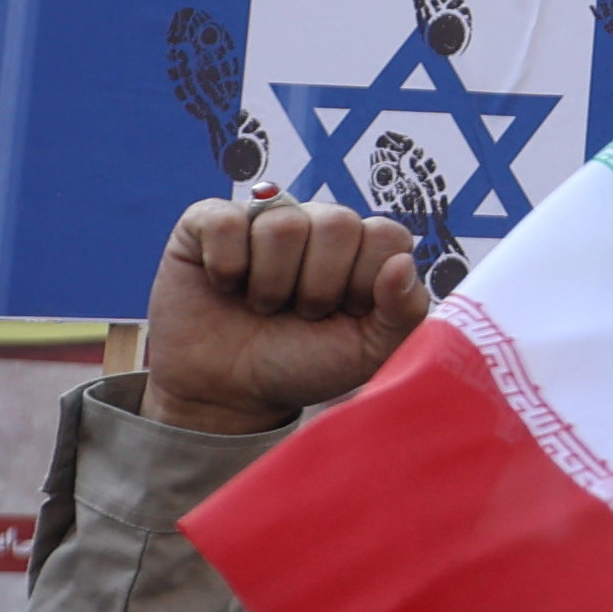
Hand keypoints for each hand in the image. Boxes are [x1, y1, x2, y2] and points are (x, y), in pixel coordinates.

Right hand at [140, 197, 425, 438]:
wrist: (228, 392)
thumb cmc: (302, 364)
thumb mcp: (369, 352)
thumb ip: (405, 311)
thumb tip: (403, 262)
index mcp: (362, 247)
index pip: (387, 235)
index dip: (364, 283)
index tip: (344, 313)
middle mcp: (316, 224)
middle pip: (339, 223)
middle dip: (319, 287)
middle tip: (300, 313)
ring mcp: (263, 218)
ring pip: (283, 225)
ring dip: (271, 283)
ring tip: (263, 305)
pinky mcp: (207, 223)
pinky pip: (224, 222)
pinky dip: (226, 267)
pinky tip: (225, 286)